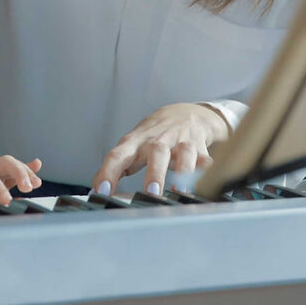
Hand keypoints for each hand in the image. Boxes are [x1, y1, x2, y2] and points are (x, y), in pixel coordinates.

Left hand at [91, 103, 229, 195]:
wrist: (186, 113)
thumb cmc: (154, 135)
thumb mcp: (133, 146)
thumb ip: (118, 165)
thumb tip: (97, 187)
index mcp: (135, 142)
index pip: (117, 155)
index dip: (108, 172)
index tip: (102, 191)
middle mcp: (157, 140)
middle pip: (155, 151)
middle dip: (154, 172)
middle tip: (151, 192)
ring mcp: (181, 142)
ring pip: (184, 153)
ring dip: (182, 171)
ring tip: (179, 190)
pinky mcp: (201, 147)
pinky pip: (207, 158)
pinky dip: (208, 170)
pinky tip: (208, 181)